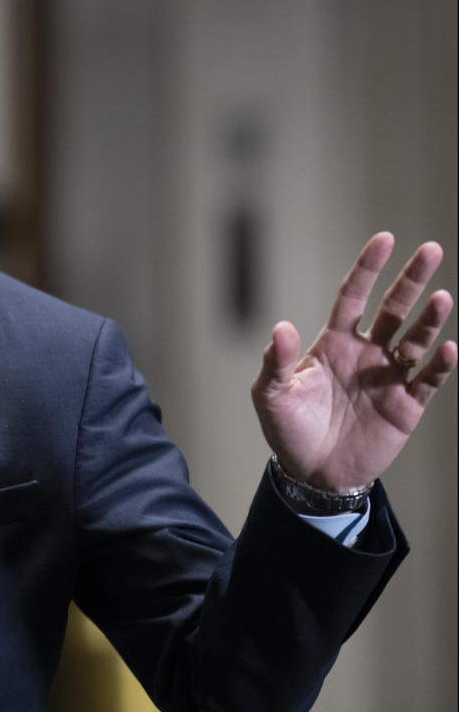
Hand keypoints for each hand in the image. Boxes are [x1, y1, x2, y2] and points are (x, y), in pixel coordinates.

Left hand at [251, 232, 456, 490]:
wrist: (311, 472)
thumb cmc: (287, 428)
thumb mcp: (271, 395)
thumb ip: (276, 361)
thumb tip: (282, 327)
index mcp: (333, 343)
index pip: (353, 296)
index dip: (368, 268)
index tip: (385, 239)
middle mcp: (365, 353)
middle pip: (394, 309)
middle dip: (411, 280)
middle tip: (432, 249)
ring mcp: (388, 377)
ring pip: (415, 340)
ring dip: (428, 320)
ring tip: (441, 297)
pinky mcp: (405, 406)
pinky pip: (427, 380)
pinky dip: (438, 365)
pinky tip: (447, 348)